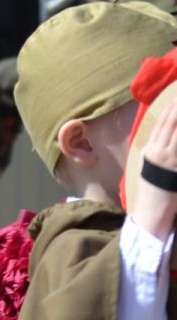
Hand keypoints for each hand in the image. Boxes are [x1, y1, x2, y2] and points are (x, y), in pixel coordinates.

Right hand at [131, 99, 176, 240]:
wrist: (153, 210)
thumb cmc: (152, 190)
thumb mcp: (147, 166)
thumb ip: (155, 151)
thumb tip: (162, 137)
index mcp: (150, 150)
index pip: (162, 123)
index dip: (171, 108)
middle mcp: (161, 151)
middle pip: (173, 123)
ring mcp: (173, 159)